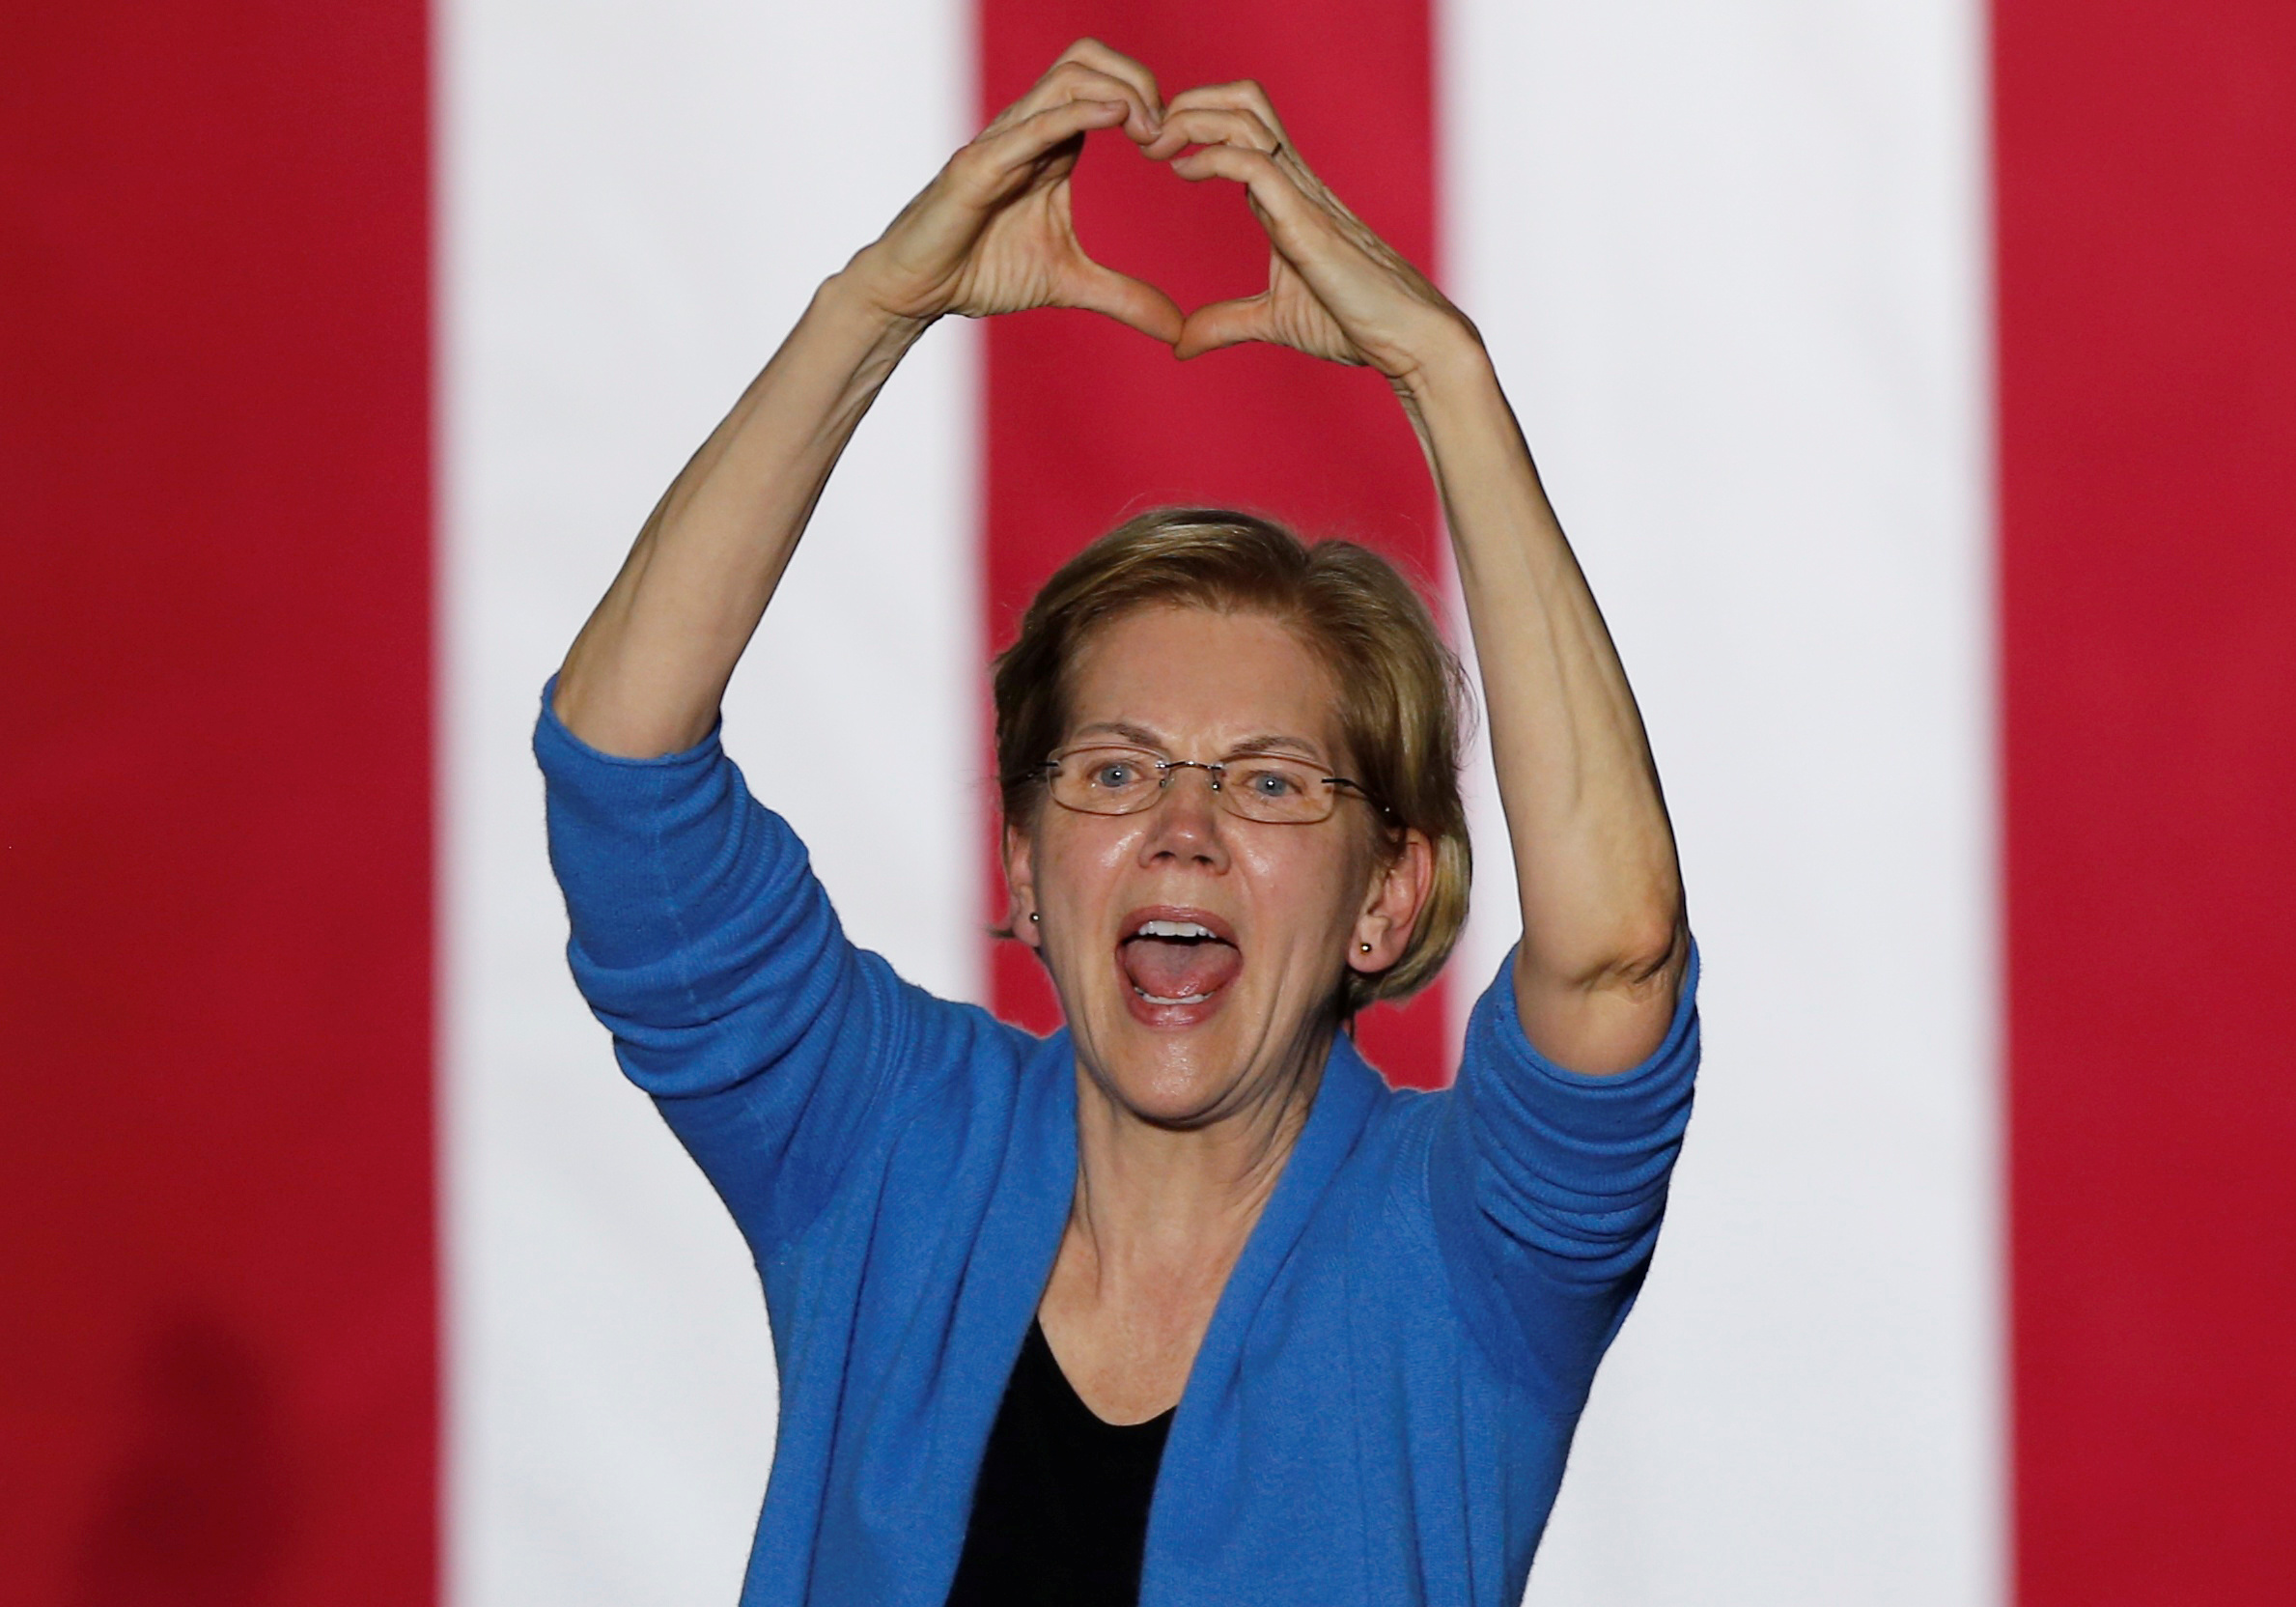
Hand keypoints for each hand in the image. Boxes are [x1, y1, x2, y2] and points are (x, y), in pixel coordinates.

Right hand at [844, 40, 1182, 342]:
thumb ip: (1124, 297)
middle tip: (1167, 134)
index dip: (1150, 104)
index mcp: (1054, 146)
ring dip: (1120, 92)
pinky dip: (1077, 114)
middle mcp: (1031, 130)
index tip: (1176, 150)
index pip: (1107, 86)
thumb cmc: (980, 271)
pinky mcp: (980, 165)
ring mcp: (1004, 141)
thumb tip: (1176, 328)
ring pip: (1067, 78)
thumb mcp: (1069, 283)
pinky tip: (1116, 117)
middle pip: (1090, 60)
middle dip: (1141, 81)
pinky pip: (1032, 125)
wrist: (918, 291)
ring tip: (1150, 132)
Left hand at [1144, 82, 1473, 379]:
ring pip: (1246, 117)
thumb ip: (1225, 323)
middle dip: (1189, 103)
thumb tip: (1180, 344)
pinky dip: (1212, 156)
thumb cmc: (1354, 324)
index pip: (1239, 127)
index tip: (1155, 149)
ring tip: (1157, 145)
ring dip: (1192, 120)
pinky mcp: (1307, 221)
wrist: (1407, 340)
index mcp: (1286, 197)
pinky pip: (1256, 164)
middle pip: (1242, 101)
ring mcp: (1303, 196)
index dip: (1193, 123)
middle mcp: (1295, 183)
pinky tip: (1183, 171)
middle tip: (1147, 135)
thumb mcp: (1272, 320)